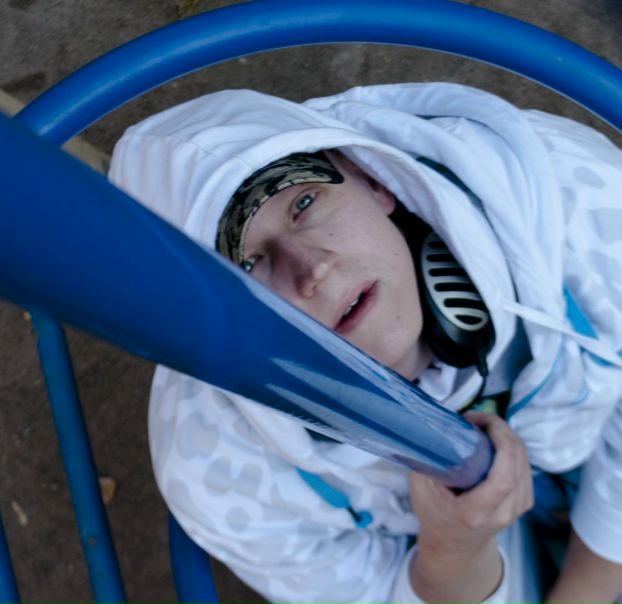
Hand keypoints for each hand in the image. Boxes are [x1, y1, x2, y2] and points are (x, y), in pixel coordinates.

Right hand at [408, 412, 532, 603]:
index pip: (504, 477)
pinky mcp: (524, 502)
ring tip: (483, 426)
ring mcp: (518, 509)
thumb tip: (434, 427)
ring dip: (507, 436)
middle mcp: (504, 512)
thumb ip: (426, 460)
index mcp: (477, 512)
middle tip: (477, 417)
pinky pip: (526, 466)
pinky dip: (513, 447)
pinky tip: (496, 439)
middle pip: (518, 463)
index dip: (501, 443)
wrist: (454, 548)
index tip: (482, 423)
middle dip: (502, 430)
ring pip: (525, 461)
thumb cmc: (434, 515)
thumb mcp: (420, 489)